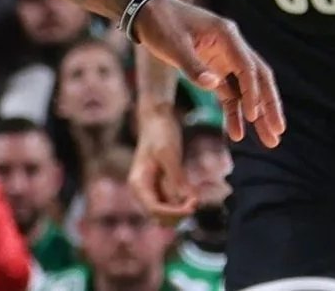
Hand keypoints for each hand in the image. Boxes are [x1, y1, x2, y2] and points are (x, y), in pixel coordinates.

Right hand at [129, 107, 194, 222]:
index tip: (193, 206)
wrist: (157, 118)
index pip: (155, 210)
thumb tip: (189, 200)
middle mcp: (142, 191)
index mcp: (138, 184)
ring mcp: (151, 189)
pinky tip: (193, 195)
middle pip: (159, 216)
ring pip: (166, 212)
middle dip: (178, 213)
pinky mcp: (160, 185)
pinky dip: (182, 202)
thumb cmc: (160, 132)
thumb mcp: (169, 154)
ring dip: (180, 209)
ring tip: (196, 197)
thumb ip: (177, 178)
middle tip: (196, 202)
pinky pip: (171, 202)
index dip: (174, 213)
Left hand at [133, 0, 284, 147]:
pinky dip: (235, 111)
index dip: (252, 93)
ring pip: (248, 88)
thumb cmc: (161, 24)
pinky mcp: (215, 67)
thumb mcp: (173, 45)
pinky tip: (237, 133)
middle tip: (278, 132)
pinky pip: (230, 92)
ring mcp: (225, 57)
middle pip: (258, 78)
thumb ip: (193, 66)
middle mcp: (232, 45)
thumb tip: (214, 86)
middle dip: (269, 106)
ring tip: (270, 140)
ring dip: (257, 113)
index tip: (252, 117)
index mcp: (226, 35)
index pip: (247, 67)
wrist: (148, 11)